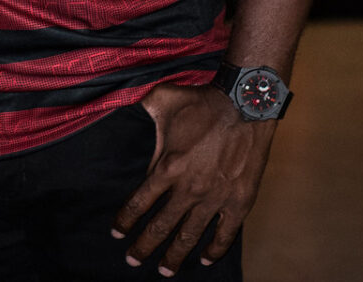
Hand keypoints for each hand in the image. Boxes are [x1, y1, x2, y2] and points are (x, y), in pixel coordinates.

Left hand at [113, 84, 273, 274]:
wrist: (246, 104)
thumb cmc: (202, 101)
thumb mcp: (161, 98)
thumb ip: (139, 106)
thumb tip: (119, 99)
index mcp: (167, 167)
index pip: (139, 203)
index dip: (125, 221)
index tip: (117, 234)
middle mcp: (188, 188)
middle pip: (160, 226)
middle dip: (143, 247)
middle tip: (132, 261)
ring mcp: (215, 198)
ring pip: (189, 235)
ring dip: (175, 255)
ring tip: (164, 272)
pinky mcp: (239, 201)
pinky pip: (225, 234)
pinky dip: (215, 250)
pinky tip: (204, 259)